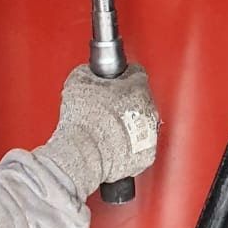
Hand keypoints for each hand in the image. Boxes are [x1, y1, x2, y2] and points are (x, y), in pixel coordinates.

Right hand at [40, 63, 159, 201]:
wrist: (83, 154)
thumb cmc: (82, 121)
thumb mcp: (78, 81)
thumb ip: (91, 72)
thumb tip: (91, 72)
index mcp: (136, 87)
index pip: (136, 74)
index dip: (122, 77)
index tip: (114, 82)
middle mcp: (148, 110)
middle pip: (142, 99)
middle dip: (127, 102)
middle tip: (108, 108)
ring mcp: (149, 134)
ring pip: (144, 123)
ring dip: (131, 124)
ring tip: (110, 129)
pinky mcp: (146, 155)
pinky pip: (142, 147)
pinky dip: (131, 146)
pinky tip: (115, 144)